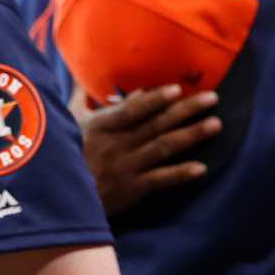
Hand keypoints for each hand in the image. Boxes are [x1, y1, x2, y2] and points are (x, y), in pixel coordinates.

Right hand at [72, 84, 220, 214]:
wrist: (58, 200)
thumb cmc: (64, 156)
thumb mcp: (69, 123)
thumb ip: (79, 97)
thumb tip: (84, 75)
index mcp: (101, 126)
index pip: (132, 109)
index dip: (154, 99)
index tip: (177, 88)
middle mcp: (116, 145)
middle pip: (156, 124)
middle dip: (186, 110)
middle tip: (212, 98)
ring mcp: (125, 167)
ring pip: (163, 147)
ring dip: (191, 135)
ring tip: (215, 125)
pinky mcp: (131, 190)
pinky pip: (159, 180)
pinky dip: (180, 174)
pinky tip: (201, 168)